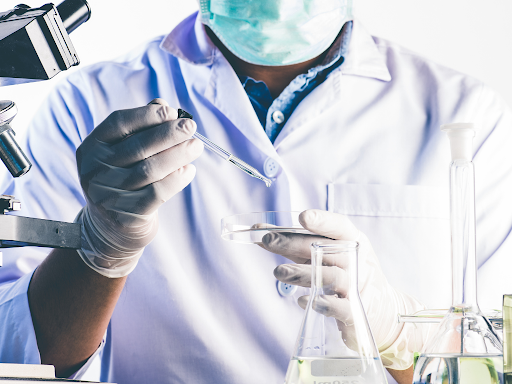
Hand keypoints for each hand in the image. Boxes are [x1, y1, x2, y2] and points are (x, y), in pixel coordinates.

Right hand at [75, 99, 202, 277]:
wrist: (110, 227)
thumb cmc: (122, 180)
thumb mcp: (121, 153)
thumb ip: (140, 127)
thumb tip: (163, 105)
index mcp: (91, 148)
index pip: (119, 124)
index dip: (147, 116)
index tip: (172, 112)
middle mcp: (96, 171)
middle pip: (138, 146)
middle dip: (169, 134)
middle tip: (191, 127)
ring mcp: (109, 194)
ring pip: (151, 169)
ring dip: (178, 155)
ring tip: (196, 146)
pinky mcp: (127, 214)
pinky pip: (158, 193)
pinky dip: (177, 179)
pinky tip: (189, 171)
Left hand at [260, 209, 426, 368]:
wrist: (379, 309)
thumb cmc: (344, 273)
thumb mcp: (324, 254)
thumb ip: (294, 244)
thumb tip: (259, 232)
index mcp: (352, 241)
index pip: (339, 227)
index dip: (322, 221)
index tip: (303, 217)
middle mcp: (356, 260)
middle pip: (325, 249)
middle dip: (294, 243)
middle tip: (268, 240)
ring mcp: (357, 286)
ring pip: (330, 276)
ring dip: (302, 273)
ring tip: (278, 272)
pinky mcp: (354, 312)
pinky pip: (340, 307)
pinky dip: (323, 303)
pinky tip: (304, 300)